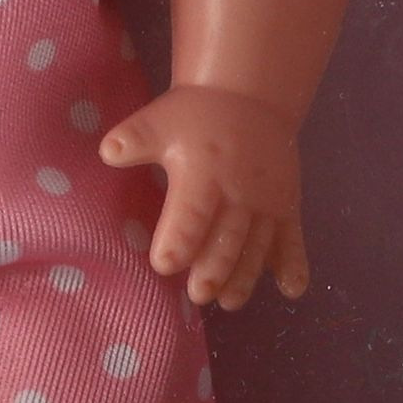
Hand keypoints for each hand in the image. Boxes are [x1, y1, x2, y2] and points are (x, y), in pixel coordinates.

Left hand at [98, 86, 309, 307]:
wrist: (249, 100)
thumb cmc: (195, 118)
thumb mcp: (160, 120)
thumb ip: (136, 138)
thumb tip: (109, 151)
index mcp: (204, 171)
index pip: (192, 211)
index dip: (179, 238)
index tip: (163, 264)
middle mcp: (239, 191)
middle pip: (227, 236)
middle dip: (213, 268)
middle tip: (198, 295)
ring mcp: (267, 203)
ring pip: (257, 245)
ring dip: (245, 275)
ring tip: (230, 301)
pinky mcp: (286, 209)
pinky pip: (292, 239)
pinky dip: (293, 264)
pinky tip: (292, 290)